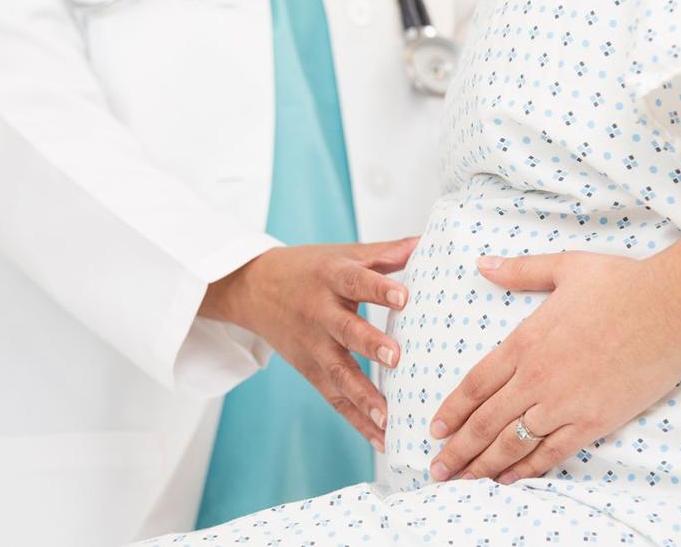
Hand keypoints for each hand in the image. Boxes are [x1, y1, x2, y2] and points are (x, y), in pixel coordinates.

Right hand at [202, 238, 416, 449]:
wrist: (255, 288)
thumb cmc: (309, 269)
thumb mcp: (344, 253)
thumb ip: (385, 253)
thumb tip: (425, 243)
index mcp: (331, 276)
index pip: (356, 281)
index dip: (379, 289)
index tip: (404, 297)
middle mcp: (319, 312)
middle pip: (345, 330)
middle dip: (369, 345)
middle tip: (396, 358)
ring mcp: (312, 345)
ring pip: (338, 373)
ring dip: (363, 397)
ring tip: (388, 418)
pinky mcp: (309, 370)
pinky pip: (334, 398)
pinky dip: (357, 420)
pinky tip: (381, 438)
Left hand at [427, 251, 680, 483]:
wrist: (670, 307)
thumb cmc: (621, 282)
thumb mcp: (564, 266)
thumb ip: (520, 271)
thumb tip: (484, 264)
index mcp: (525, 341)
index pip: (476, 384)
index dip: (453, 410)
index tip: (435, 428)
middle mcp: (537, 377)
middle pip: (485, 421)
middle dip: (457, 449)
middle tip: (436, 468)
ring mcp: (564, 402)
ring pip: (512, 442)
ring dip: (484, 464)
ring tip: (463, 481)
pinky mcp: (594, 421)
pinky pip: (552, 452)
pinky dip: (528, 469)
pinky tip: (510, 480)